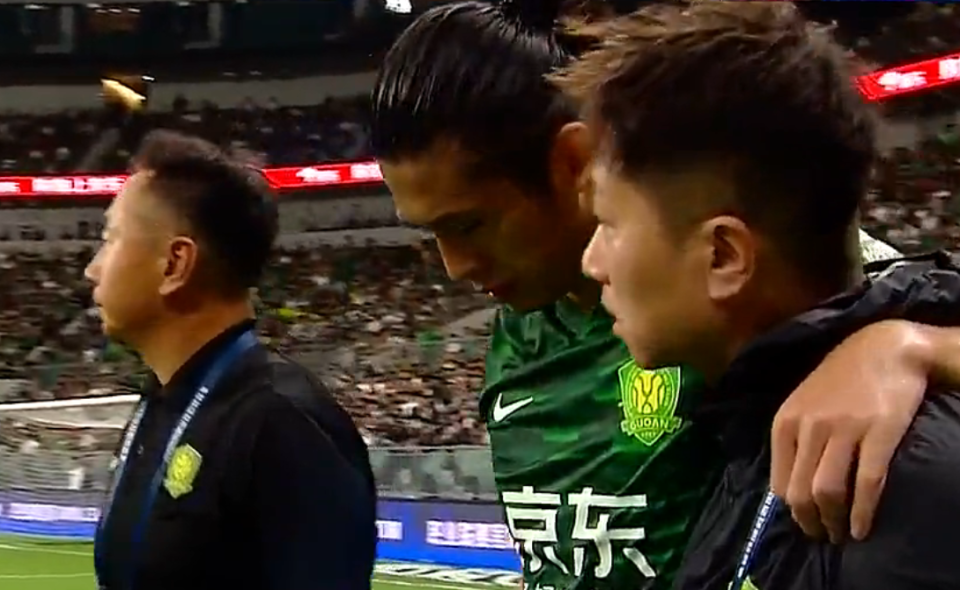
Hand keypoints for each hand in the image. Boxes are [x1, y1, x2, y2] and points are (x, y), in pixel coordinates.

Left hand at [771, 320, 930, 542]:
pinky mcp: (878, 431)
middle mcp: (809, 426)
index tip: (805, 522)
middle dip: (810, 523)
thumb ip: (794, 441)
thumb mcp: (803, 404)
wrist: (883, 347)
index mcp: (785, 422)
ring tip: (842, 535)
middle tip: (824, 536)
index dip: (791, 512)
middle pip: (801, 492)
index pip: (779, 483)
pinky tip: (862, 527)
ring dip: (834, 522)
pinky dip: (862, 512)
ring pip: (828, 491)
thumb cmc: (841, 379)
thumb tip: (788, 488)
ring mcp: (843, 429)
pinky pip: (866, 482)